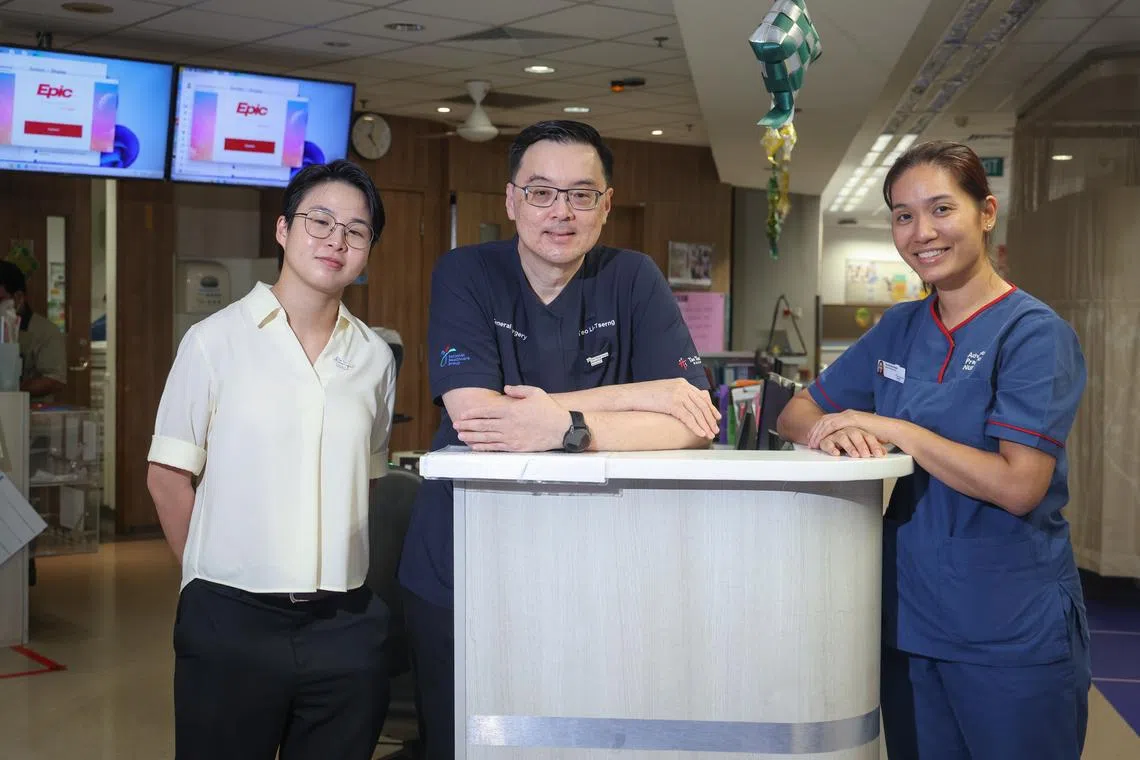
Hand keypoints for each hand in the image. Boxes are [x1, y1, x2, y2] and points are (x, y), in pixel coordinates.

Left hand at [454, 385, 570, 451]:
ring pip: (486, 437)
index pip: (487, 411)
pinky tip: (475, 446)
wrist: (562, 429)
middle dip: (467, 425)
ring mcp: (511, 437)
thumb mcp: (535, 392)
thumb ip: (518, 390)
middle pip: (483, 425)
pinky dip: (483, 447)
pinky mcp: (515, 447)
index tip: (463, 414)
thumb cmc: (549, 409)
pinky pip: (496, 447)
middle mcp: (508, 424)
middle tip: (455, 425)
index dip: (473, 413)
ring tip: (460, 435)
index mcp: (511, 410)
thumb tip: (505, 388)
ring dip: (472, 436)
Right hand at [636, 378, 720, 438]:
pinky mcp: (672, 402)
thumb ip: (678, 397)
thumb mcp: (665, 392)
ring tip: (710, 434)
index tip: (716, 417)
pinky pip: (688, 417)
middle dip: (710, 419)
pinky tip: (700, 433)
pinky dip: (696, 426)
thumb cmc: (645, 396)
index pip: (701, 396)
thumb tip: (687, 409)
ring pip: (697, 412)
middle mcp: (682, 386)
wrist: (632, 395)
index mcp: (682, 383)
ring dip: (705, 425)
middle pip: (701, 405)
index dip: (710, 408)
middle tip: (715, 430)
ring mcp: (678, 394)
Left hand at [807, 410, 897, 457]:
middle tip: (808, 441)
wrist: (892, 430)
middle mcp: (847, 413)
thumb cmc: (880, 434)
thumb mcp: (862, 434)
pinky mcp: (852, 419)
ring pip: (826, 422)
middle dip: (814, 431)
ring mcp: (849, 415)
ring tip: (812, 443)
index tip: (812, 437)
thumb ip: (852, 435)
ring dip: (817, 433)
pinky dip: (825, 433)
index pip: (829, 421)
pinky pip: (833, 425)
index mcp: (848, 416)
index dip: (819, 429)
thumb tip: (846, 442)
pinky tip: (821, 439)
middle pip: (824, 420)